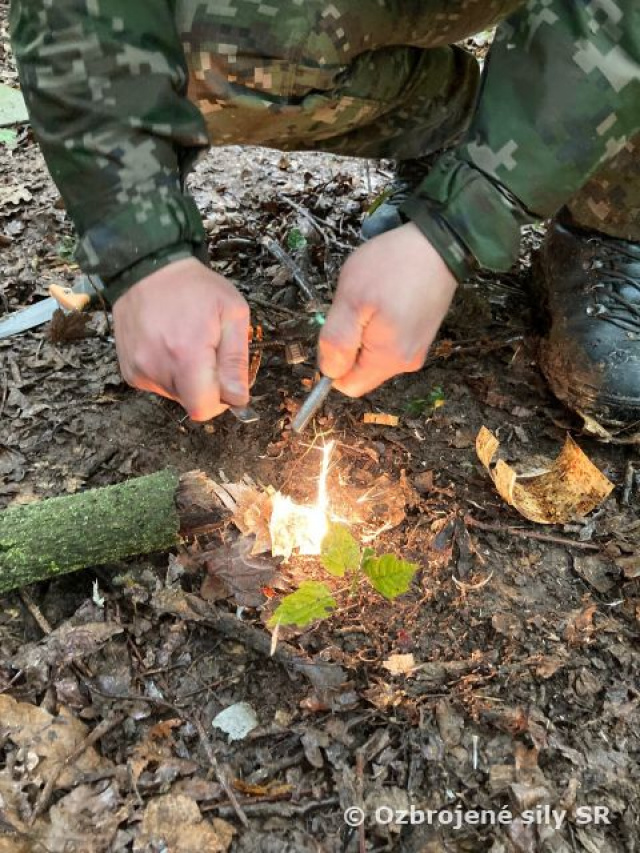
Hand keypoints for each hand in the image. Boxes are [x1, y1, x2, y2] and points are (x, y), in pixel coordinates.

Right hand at [113, 258, 249, 420]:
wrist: (146, 268)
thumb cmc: (194, 287)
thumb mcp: (232, 313)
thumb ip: (236, 361)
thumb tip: (238, 398)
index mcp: (186, 355)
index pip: (203, 409)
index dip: (220, 400)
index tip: (224, 379)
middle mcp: (157, 368)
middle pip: (190, 402)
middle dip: (205, 385)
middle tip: (206, 351)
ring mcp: (138, 370)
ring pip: (175, 394)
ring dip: (186, 378)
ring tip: (185, 342)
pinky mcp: (128, 370)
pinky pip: (157, 384)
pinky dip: (167, 372)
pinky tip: (168, 344)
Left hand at [319, 223, 457, 395]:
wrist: (437, 243)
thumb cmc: (391, 267)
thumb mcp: (350, 300)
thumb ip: (336, 342)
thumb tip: (330, 372)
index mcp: (388, 360)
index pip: (347, 385)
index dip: (333, 360)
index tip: (341, 326)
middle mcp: (406, 363)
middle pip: (361, 370)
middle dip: (350, 344)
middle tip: (359, 308)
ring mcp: (416, 349)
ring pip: (373, 355)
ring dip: (364, 332)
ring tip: (375, 300)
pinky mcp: (420, 335)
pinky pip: (388, 342)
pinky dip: (380, 324)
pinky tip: (387, 299)